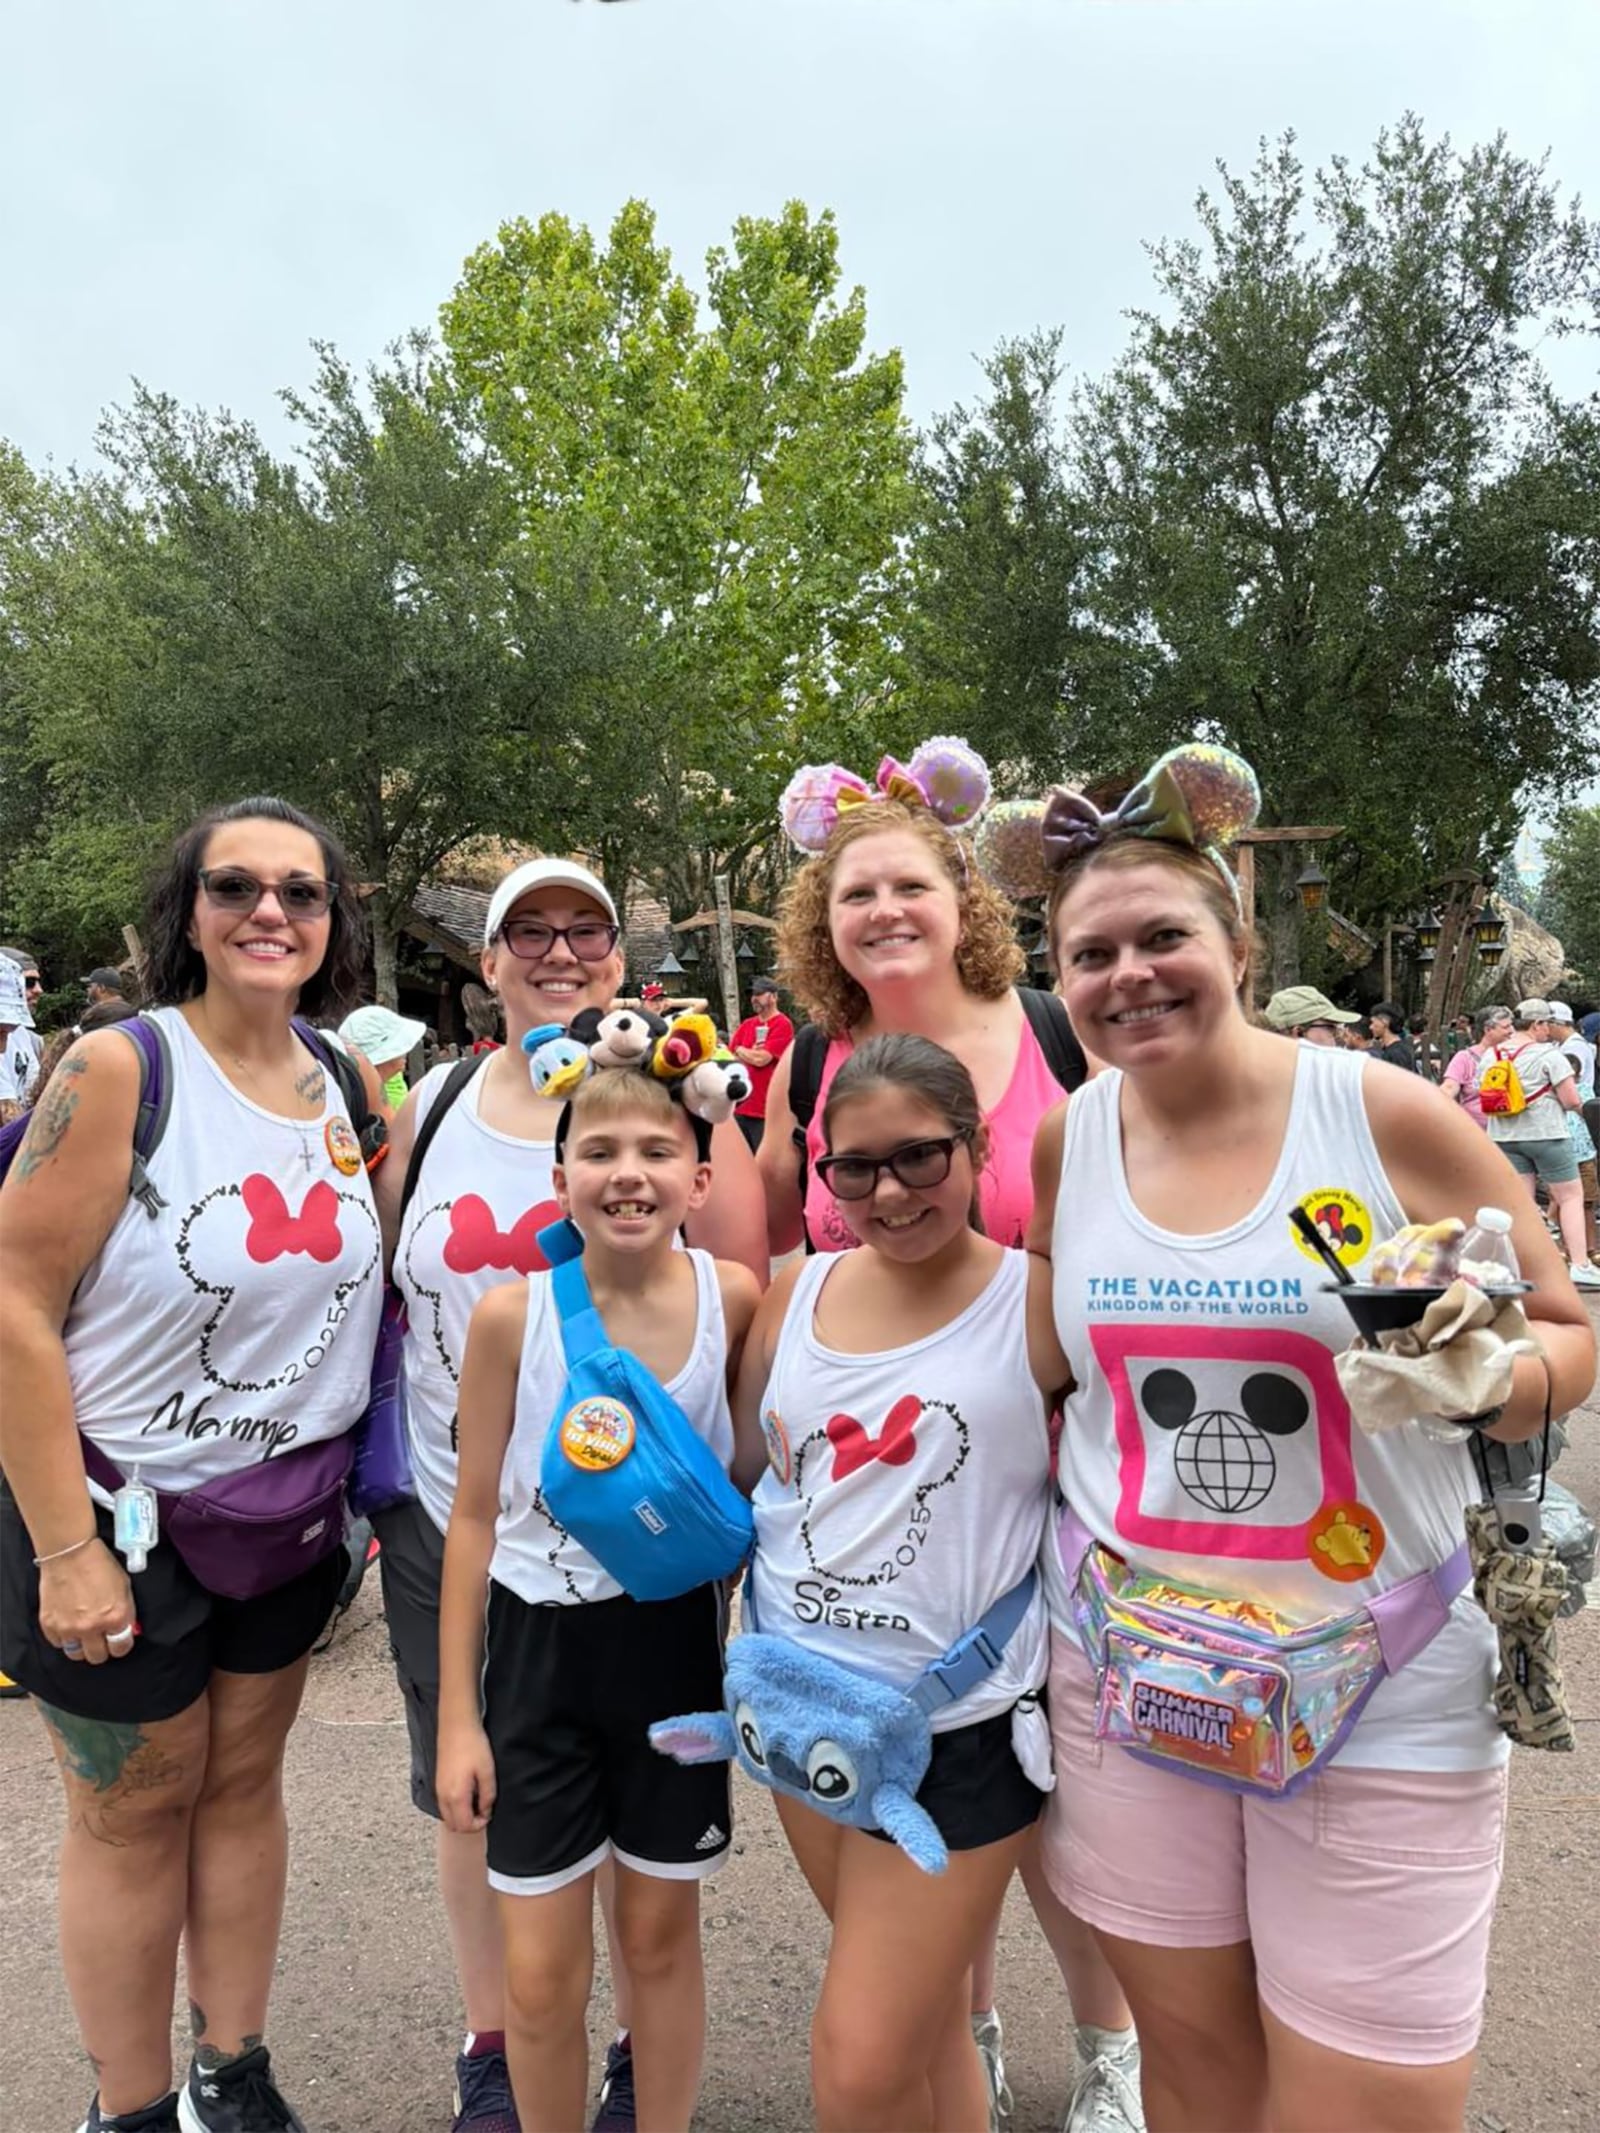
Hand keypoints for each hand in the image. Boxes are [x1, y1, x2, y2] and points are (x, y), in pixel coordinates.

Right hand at [38, 1537, 137, 1664]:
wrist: (70, 1552)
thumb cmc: (99, 1564)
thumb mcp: (124, 1587)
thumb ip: (125, 1612)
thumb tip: (127, 1629)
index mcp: (115, 1617)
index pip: (121, 1648)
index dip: (120, 1645)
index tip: (118, 1641)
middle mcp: (92, 1627)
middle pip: (97, 1657)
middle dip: (101, 1649)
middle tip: (100, 1638)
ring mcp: (69, 1628)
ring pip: (76, 1655)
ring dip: (81, 1646)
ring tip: (82, 1634)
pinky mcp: (50, 1625)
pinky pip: (57, 1643)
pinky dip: (63, 1637)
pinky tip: (68, 1624)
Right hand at [436, 1722, 496, 1832]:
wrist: (456, 1725)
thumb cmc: (472, 1745)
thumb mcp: (487, 1771)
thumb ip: (488, 1795)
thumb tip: (486, 1810)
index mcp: (455, 1796)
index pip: (465, 1826)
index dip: (479, 1825)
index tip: (489, 1814)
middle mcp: (443, 1796)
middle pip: (454, 1825)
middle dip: (469, 1824)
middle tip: (483, 1811)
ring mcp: (438, 1789)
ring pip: (448, 1816)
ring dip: (461, 1816)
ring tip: (477, 1801)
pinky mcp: (437, 1781)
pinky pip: (444, 1805)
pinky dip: (455, 1808)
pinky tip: (467, 1793)